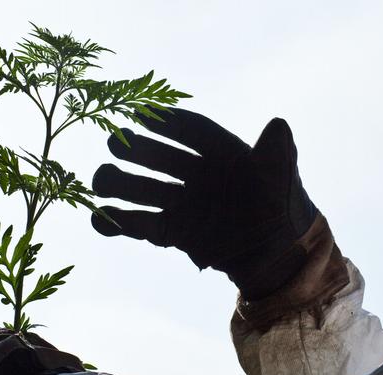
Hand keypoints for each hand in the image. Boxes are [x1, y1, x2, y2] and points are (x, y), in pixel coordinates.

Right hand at [91, 108, 316, 299]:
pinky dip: (121, 223)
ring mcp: (185, 204)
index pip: (193, 132)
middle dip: (137, 150)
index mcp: (223, 155)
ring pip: (146, 191)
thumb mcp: (283, 179)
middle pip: (161, 158)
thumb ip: (278, 153)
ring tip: (99, 180)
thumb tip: (279, 125)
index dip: (170, 122)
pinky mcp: (177, 232)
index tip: (142, 113)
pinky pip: (145, 225)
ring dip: (121, 184)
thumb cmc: (284, 208)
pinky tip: (98, 218)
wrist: (278, 253)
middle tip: (114, 142)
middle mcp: (199, 176)